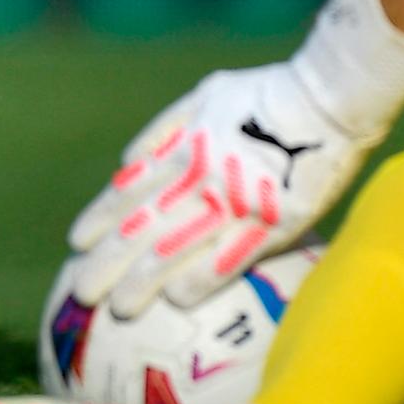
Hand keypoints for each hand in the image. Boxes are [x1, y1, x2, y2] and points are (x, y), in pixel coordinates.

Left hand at [64, 61, 370, 317]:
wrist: (327, 99)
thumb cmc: (267, 94)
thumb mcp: (206, 94)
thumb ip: (164, 128)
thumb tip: (127, 163)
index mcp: (183, 148)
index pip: (129, 190)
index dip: (99, 218)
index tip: (76, 243)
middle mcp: (199, 177)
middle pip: (142, 227)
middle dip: (107, 262)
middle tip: (81, 292)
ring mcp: (234, 201)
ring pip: (176, 249)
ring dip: (143, 282)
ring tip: (118, 309)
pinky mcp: (271, 222)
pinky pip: (230, 257)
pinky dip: (200, 279)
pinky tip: (176, 302)